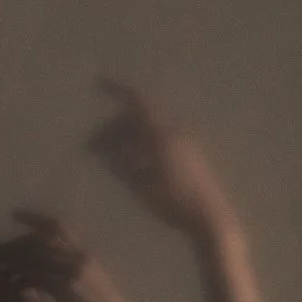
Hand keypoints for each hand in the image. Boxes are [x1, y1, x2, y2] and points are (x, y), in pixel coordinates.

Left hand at [0, 209, 147, 301]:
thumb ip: (71, 274)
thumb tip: (47, 272)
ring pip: (35, 255)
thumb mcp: (90, 286)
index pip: (59, 227)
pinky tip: (10, 285)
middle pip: (40, 239)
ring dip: (12, 260)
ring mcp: (73, 271)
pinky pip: (37, 276)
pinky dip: (21, 278)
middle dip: (15, 242)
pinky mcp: (67, 288)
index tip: (15, 214)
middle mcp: (80, 257)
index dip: (35, 218)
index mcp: (86, 254)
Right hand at [84, 77, 234, 239]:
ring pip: (148, 131)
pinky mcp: (189, 156)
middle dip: (113, 127)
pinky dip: (140, 145)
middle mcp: (175, 132)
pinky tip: (131, 163)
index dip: (117, 90)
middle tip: (92, 147)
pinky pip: (159, 140)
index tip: (99, 83)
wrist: (210, 218)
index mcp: (163, 134)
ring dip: (126, 137)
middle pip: (138, 119)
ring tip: (108, 157)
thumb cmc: (173, 202)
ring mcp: (184, 143)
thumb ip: (115, 161)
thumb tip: (94, 144)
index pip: (138, 101)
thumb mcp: (138, 183)